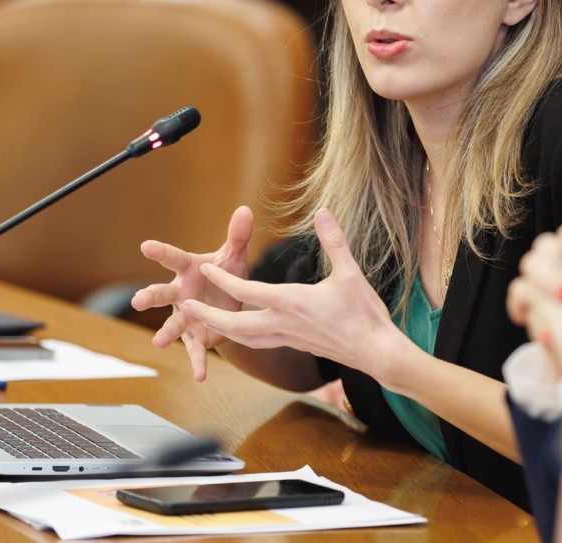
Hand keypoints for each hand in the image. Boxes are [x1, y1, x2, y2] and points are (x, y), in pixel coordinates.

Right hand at [131, 206, 252, 380]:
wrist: (231, 304)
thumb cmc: (226, 276)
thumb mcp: (233, 257)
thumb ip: (238, 236)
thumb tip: (245, 210)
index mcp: (188, 270)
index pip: (173, 258)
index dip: (160, 252)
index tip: (146, 245)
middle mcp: (181, 293)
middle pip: (161, 293)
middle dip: (149, 296)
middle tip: (137, 300)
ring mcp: (185, 316)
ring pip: (172, 324)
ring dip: (165, 333)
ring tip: (158, 342)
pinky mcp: (195, 336)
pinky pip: (195, 350)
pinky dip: (198, 363)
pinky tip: (200, 376)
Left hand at [177, 209, 407, 379]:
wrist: (376, 351)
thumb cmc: (365, 313)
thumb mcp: (350, 272)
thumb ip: (334, 240)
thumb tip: (323, 211)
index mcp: (293, 303)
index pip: (248, 291)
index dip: (223, 278)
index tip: (203, 266)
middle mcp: (284, 324)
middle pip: (236, 324)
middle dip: (208, 315)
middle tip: (185, 306)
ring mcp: (288, 339)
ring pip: (245, 339)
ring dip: (221, 329)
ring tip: (202, 321)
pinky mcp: (296, 345)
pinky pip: (260, 343)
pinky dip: (243, 337)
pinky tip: (239, 332)